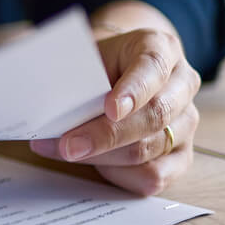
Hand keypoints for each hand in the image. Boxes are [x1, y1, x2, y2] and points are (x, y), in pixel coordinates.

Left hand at [30, 26, 199, 195]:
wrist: (118, 74)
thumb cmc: (97, 67)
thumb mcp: (85, 58)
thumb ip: (71, 74)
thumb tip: (38, 97)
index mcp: (161, 48)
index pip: (152, 67)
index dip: (133, 89)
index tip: (110, 108)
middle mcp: (182, 83)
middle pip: (154, 115)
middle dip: (106, 135)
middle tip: (67, 145)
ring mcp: (186, 121)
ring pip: (149, 149)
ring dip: (102, 157)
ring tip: (63, 151)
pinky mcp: (182, 154)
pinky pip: (155, 176)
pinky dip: (121, 176)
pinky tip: (97, 166)